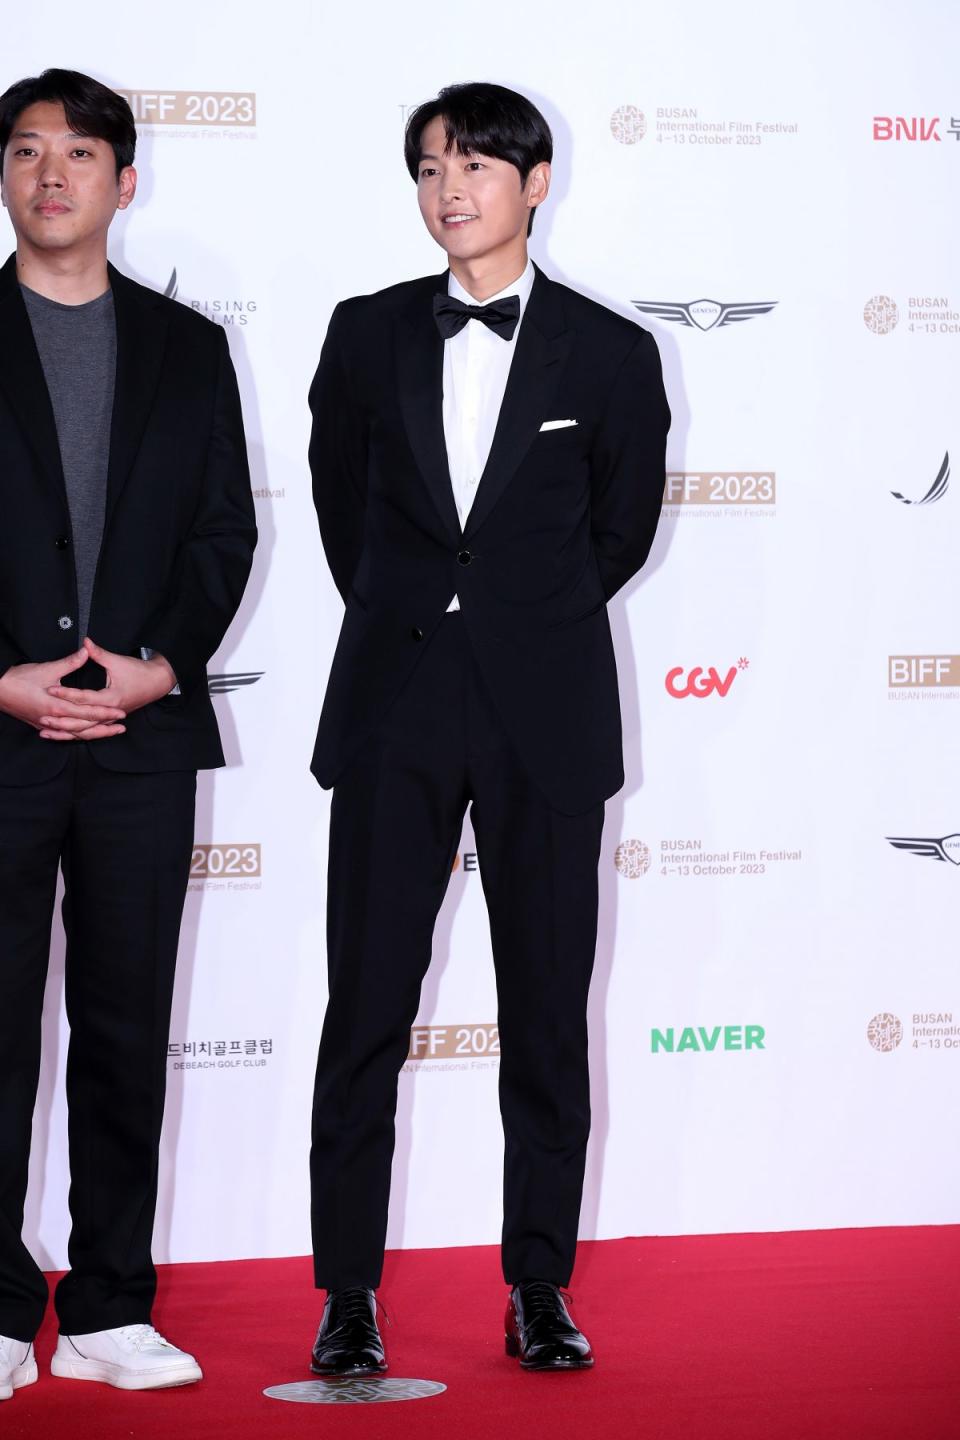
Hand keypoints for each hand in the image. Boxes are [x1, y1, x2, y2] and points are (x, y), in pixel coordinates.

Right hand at [0, 647, 126, 741]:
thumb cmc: (18, 679)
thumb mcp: (47, 669)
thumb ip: (70, 662)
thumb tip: (87, 651)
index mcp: (58, 706)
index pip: (88, 712)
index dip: (106, 712)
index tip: (121, 713)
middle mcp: (54, 719)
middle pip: (85, 727)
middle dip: (105, 727)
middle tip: (122, 727)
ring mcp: (46, 723)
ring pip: (74, 733)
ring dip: (92, 733)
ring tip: (107, 733)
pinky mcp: (40, 723)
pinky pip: (62, 733)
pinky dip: (73, 735)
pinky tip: (80, 735)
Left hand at [41, 638, 176, 738]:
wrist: (159, 683)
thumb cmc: (140, 672)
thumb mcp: (118, 661)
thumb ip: (98, 653)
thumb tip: (85, 642)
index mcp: (112, 698)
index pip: (84, 698)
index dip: (66, 693)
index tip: (50, 688)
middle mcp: (110, 712)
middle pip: (82, 721)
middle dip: (61, 720)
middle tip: (43, 717)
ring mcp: (110, 718)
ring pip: (85, 730)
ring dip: (66, 731)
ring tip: (47, 731)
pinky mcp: (110, 720)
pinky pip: (91, 730)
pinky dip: (76, 733)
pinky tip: (63, 734)